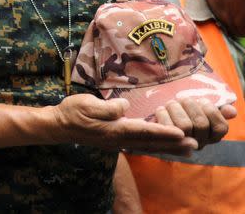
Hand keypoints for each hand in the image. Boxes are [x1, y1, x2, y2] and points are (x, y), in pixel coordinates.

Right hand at [50, 94, 195, 155]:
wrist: (59, 126)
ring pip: (148, 146)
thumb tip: (124, 107)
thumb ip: (107, 108)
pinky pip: (141, 146)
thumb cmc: (72, 112)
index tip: (180, 133)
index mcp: (113, 129)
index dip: (162, 132)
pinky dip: (156, 146)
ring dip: (168, 147)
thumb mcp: (87, 105)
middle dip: (172, 144)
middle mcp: (119, 139)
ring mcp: (118, 143)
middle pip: (150, 143)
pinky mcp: (116, 141)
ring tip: (187, 148)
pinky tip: (164, 146)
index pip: (143, 131)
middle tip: (194, 144)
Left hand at [153, 98, 234, 149]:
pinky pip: (167, 128)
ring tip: (171, 103)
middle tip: (182, 98)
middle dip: (191, 105)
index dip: (211, 110)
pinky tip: (161, 110)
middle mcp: (200, 144)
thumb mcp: (202, 109)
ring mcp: (183, 145)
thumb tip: (231, 111)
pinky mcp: (166, 142)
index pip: (220, 127)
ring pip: (184, 125)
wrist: (159, 118)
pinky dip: (163, 114)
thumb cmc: (185, 110)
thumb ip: (219, 110)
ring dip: (176, 108)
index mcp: (212, 136)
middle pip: (201, 124)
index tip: (202, 101)